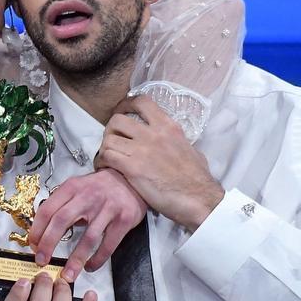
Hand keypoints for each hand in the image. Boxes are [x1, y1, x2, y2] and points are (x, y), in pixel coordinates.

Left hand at [28, 168, 147, 280]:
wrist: (130, 179)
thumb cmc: (99, 187)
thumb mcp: (77, 188)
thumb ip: (62, 205)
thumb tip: (43, 231)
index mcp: (72, 188)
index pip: (47, 209)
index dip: (37, 230)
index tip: (33, 245)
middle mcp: (87, 197)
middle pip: (62, 221)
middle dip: (48, 244)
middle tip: (41, 260)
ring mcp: (107, 209)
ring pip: (88, 238)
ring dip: (75, 259)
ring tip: (67, 275)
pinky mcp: (123, 220)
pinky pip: (108, 244)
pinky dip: (98, 259)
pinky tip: (90, 267)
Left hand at [95, 95, 224, 231]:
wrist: (198, 198)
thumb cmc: (198, 178)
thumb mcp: (190, 149)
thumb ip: (176, 141)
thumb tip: (173, 143)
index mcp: (168, 126)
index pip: (142, 102)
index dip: (126, 104)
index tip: (121, 111)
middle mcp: (153, 134)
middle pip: (118, 120)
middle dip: (110, 130)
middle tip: (112, 140)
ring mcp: (142, 150)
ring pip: (109, 139)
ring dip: (104, 148)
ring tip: (107, 157)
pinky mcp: (133, 168)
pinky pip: (107, 156)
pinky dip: (102, 161)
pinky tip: (105, 168)